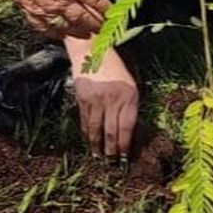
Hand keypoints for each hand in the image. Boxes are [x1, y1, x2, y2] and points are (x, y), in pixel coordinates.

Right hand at [0, 0, 109, 38]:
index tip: (113, 15)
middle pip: (84, 19)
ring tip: (86, 34)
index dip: (107, 9)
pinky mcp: (28, 10)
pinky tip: (60, 33)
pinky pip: (45, 28)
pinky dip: (55, 33)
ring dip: (79, 32)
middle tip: (104, 29)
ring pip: (66, 28)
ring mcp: (43, 7)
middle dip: (96, 25)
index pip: (96, 0)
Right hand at [68, 40, 138, 156]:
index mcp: (129, 96)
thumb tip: (127, 132)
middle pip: (112, 131)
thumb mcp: (129, 84)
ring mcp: (97, 99)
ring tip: (99, 157)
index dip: (125, 145)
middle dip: (112, 150)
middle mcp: (114, 99)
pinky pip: (85, 121)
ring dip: (97, 146)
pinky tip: (89, 142)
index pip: (128, 128)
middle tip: (111, 164)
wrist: (92, 49)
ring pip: (97, 130)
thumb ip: (129, 106)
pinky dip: (87, 134)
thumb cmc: (115, 68)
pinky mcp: (82, 99)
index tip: (124, 157)